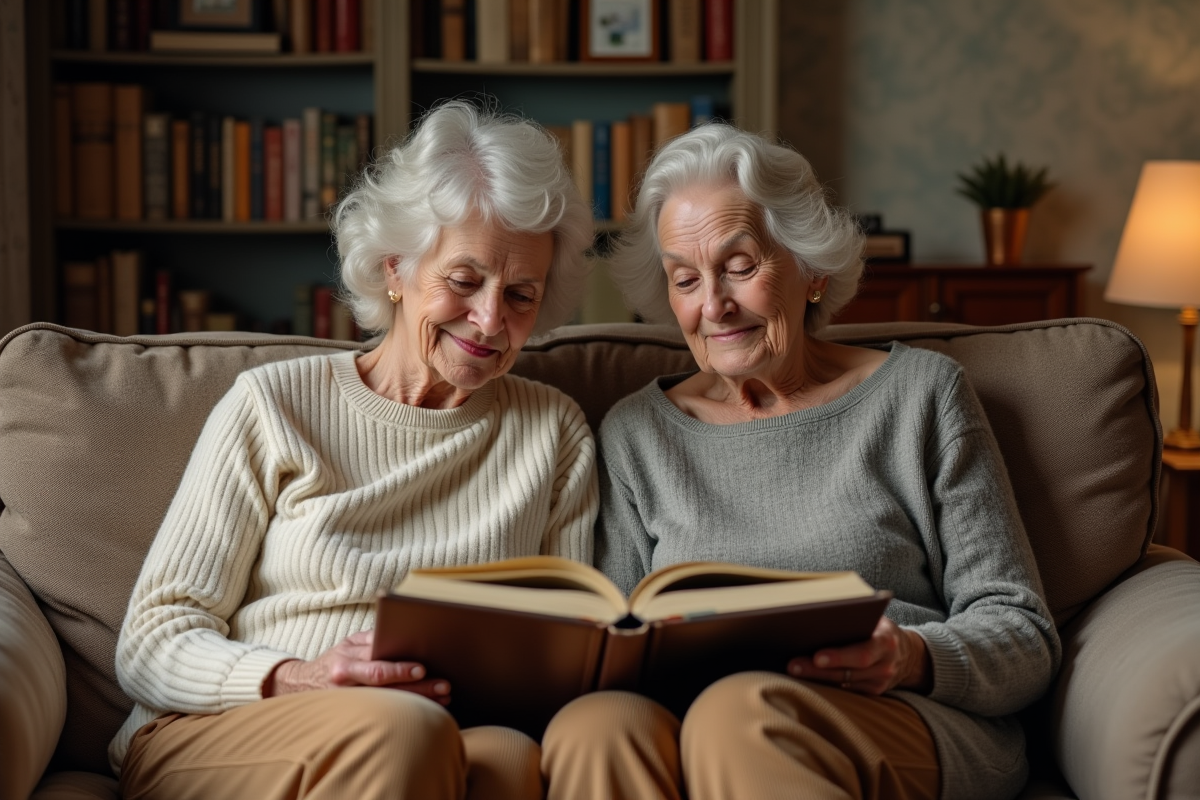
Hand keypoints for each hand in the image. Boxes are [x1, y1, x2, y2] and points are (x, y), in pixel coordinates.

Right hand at [262, 630, 450, 704]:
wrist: (301, 685)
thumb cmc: (334, 660)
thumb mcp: (349, 643)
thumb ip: (372, 640)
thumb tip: (401, 633)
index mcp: (345, 664)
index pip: (377, 668)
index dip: (401, 670)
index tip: (422, 669)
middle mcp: (347, 686)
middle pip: (388, 689)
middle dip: (419, 688)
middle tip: (444, 687)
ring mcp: (350, 704)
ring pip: (390, 704)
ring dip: (419, 701)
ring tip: (443, 698)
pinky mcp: (353, 716)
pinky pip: (384, 713)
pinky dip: (408, 710)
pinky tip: (426, 708)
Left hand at [787, 617, 931, 694]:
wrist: (907, 653)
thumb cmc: (879, 628)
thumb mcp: (875, 618)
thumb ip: (855, 619)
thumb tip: (818, 616)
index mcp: (886, 642)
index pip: (861, 653)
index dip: (838, 656)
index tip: (816, 656)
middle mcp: (885, 665)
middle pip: (848, 672)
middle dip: (817, 670)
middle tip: (793, 665)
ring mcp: (879, 683)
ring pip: (843, 684)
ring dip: (816, 679)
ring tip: (793, 671)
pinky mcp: (872, 693)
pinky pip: (846, 691)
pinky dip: (826, 684)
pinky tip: (806, 679)